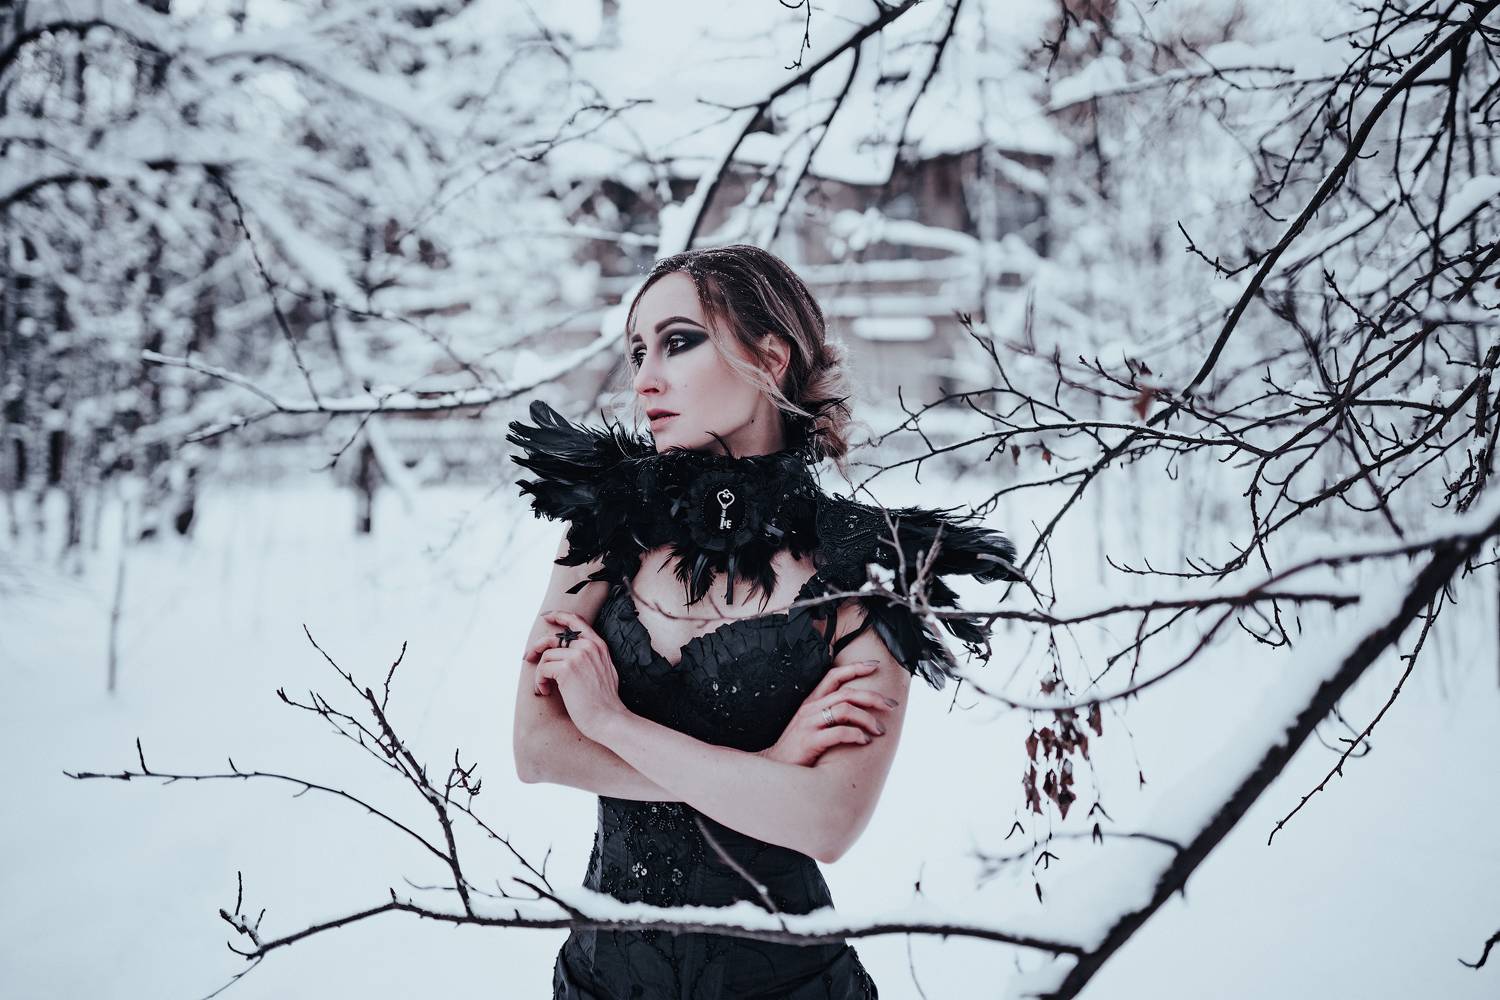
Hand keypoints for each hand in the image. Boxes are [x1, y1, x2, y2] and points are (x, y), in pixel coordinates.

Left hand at [527, 610, 629, 742]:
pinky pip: (542, 669)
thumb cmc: (605, 702)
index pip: (577, 621)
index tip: (547, 617)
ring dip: (540, 673)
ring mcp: (578, 656)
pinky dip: (540, 681)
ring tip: (544, 687)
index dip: (559, 616)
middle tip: (527, 657)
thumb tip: (569, 656)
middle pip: (553, 638)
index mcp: (598, 645)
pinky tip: (546, 691)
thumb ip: (591, 657)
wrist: (609, 718)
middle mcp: (588, 646)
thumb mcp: (605, 671)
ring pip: (546, 656)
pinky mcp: (566, 668)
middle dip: (537, 648)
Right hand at [757, 660, 899, 766]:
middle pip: (847, 692)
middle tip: (891, 705)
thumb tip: (857, 711)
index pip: (833, 675)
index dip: (855, 668)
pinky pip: (839, 732)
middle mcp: (810, 709)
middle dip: (873, 697)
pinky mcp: (810, 742)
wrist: (774, 769)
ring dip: (868, 719)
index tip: (875, 665)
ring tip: (879, 730)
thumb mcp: (811, 725)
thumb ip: (828, 715)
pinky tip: (864, 741)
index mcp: (811, 702)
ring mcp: (809, 724)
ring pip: (846, 710)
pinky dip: (857, 735)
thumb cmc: (798, 748)